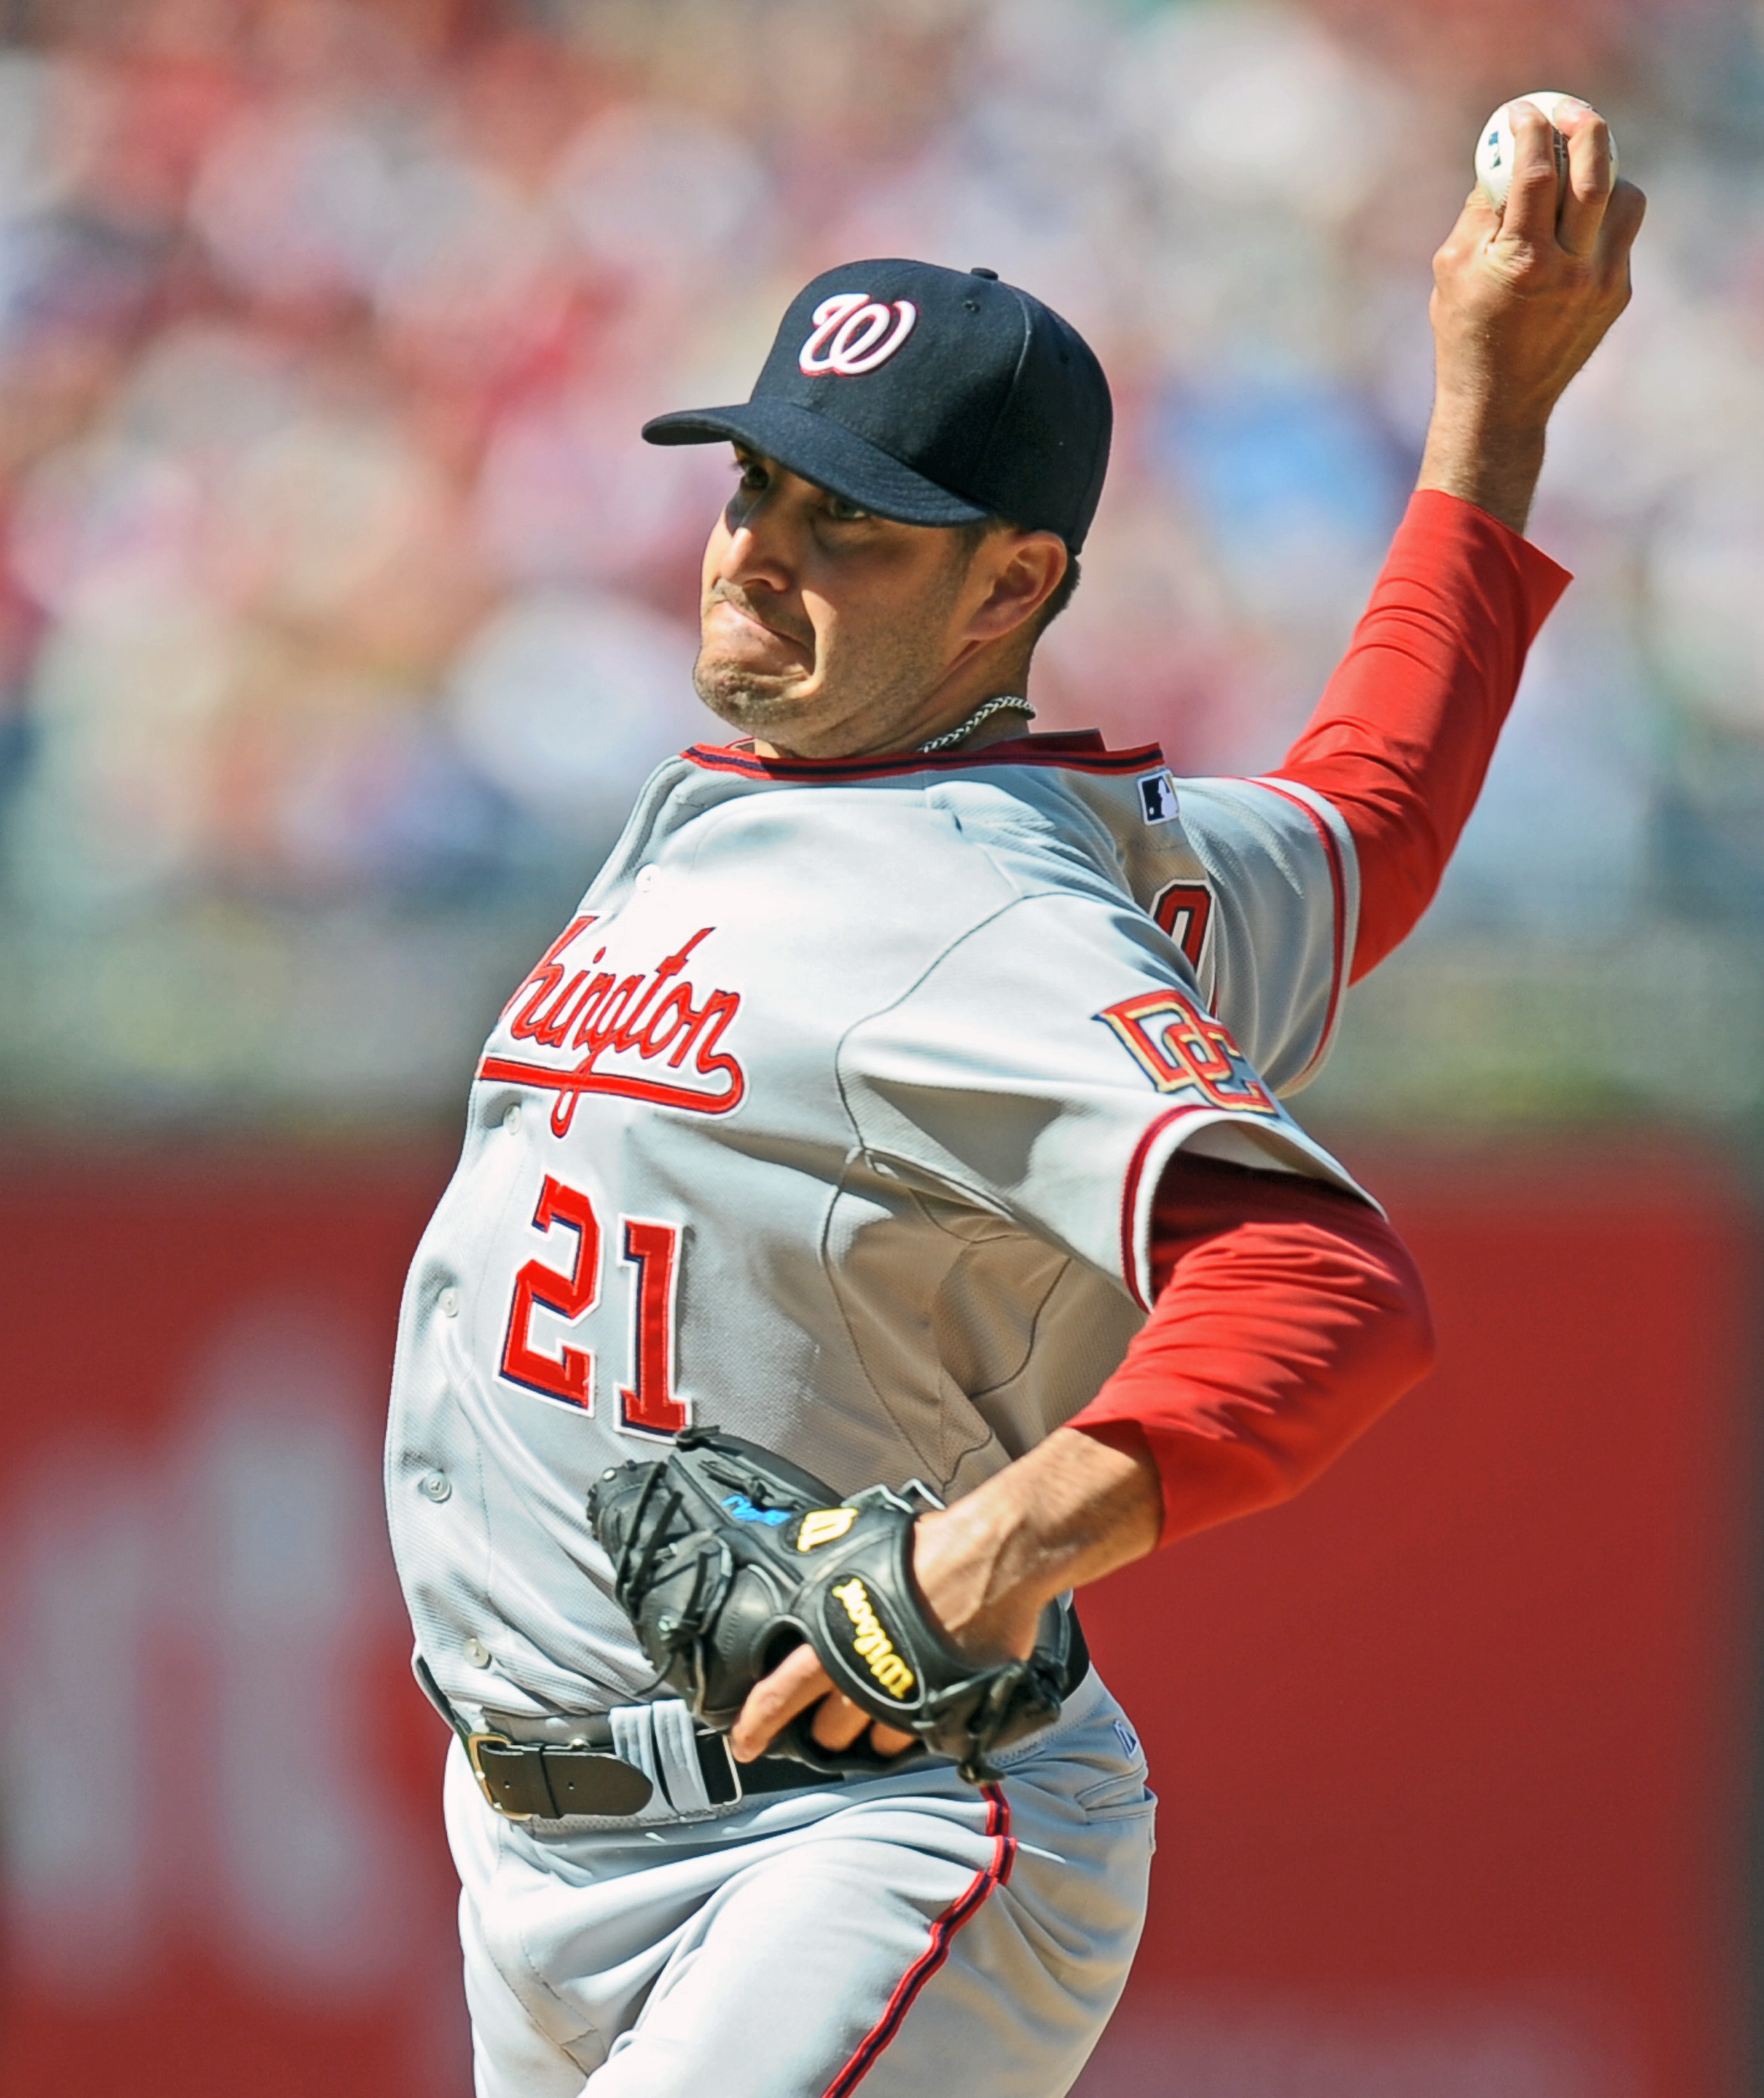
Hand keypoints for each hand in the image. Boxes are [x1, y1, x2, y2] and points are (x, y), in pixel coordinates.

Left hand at [728, 1426, 1160, 1763]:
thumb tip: (802, 1569)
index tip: (744, 1744)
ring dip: (870, 1734)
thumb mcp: (859, 1552)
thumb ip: (829, 1577)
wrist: (995, 1555)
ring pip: (873, 1745)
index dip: (755, 1726)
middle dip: (823, 1732)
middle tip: (827, 1722)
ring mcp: (906, 1701)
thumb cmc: (931, 1547)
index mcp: (831, 1638)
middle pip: (826, 1734)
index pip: (778, 1696)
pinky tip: (917, 1712)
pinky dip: (913, 1732)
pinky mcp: (945, 1713)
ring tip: (877, 1713)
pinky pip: (919, 1742)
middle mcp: (863, 1679)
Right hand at [1418, 99, 1645, 533]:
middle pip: (1596, 174)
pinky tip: (1576, 223)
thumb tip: (1504, 156)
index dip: (1529, 132)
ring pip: (1622, 198)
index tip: (1519, 113)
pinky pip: (1622, 231)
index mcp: (1522, 262)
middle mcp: (1569, 270)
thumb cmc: (1464, 332)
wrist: (1500, 404)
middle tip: (1569, 114)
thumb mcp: (1452, 270)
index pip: (1535, 174)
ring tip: (1574, 178)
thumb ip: (1480, 211)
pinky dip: (1602, 214)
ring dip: (1601, 175)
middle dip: (1585, 131)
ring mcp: (1601, 282)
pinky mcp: (1617, 293)